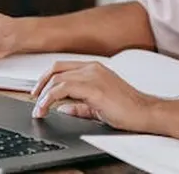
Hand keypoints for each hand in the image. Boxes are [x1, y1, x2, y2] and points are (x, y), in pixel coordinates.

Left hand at [29, 61, 159, 130]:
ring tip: (38, 109)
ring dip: (42, 95)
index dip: (46, 78)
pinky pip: (63, 89)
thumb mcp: (97, 106)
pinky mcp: (94, 88)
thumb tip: (62, 108)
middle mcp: (92, 68)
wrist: (145, 112)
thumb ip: (79, 105)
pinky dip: (49, 99)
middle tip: (33, 100)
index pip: (62, 66)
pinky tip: (46, 109)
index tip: (37, 92)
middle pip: (56, 70)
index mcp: (94, 68)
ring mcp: (93, 76)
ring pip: (57, 79)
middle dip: (40, 85)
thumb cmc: (127, 109)